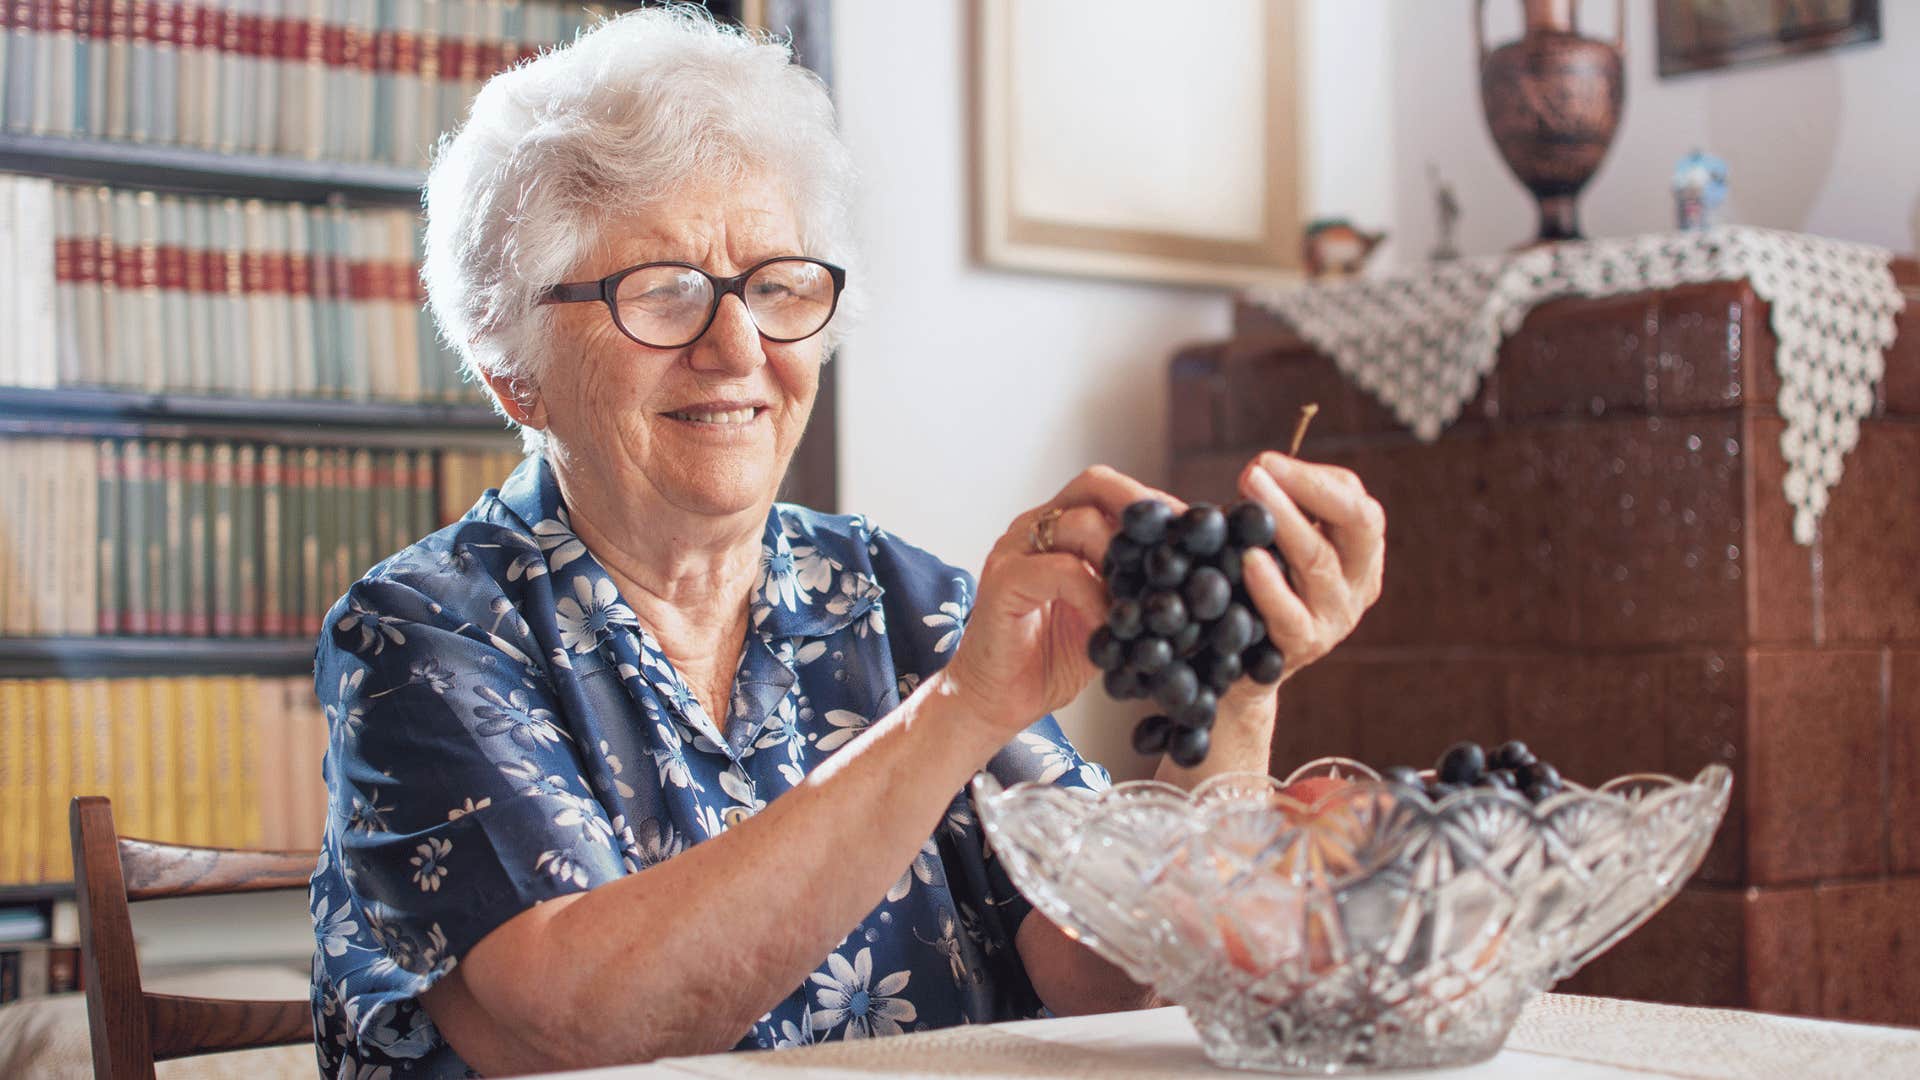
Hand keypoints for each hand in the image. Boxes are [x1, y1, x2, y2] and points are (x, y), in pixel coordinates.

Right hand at [941, 466, 1185, 740]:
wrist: (995, 701)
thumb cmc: (1049, 661)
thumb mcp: (1106, 617)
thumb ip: (1134, 590)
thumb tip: (1195, 579)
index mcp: (1058, 530)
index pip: (1110, 491)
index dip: (1155, 505)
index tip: (1196, 532)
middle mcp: (1034, 529)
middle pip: (1095, 485)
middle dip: (1145, 509)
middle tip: (1180, 546)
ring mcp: (1015, 550)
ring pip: (1080, 522)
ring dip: (1124, 558)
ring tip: (1144, 595)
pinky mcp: (1003, 581)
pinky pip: (1060, 569)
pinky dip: (1094, 592)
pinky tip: (1112, 622)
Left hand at [1219, 452, 1384, 713]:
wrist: (1237, 667)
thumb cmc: (1252, 589)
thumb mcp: (1271, 542)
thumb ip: (1271, 505)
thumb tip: (1256, 468)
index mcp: (1359, 549)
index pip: (1354, 500)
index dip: (1312, 477)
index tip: (1264, 462)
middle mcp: (1358, 581)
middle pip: (1358, 523)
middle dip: (1308, 489)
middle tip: (1256, 470)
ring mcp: (1336, 617)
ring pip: (1319, 561)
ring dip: (1284, 521)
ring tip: (1249, 493)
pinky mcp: (1305, 646)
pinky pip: (1290, 614)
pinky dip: (1269, 585)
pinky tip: (1249, 559)